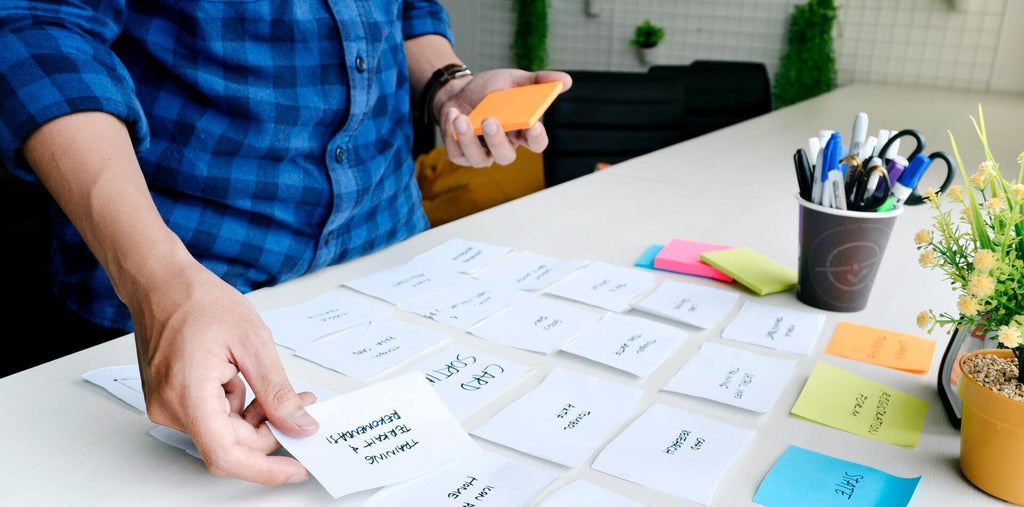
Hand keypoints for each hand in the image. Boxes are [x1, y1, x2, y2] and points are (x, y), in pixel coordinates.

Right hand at [132, 260, 318, 484]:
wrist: (160, 281)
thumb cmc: (198, 300)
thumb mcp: (254, 342)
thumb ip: (278, 391)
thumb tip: (299, 424)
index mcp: (188, 395)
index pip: (227, 455)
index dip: (265, 470)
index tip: (296, 469)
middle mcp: (170, 408)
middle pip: (229, 445)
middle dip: (270, 431)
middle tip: (302, 406)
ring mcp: (166, 405)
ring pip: (223, 432)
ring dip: (254, 417)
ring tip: (272, 385)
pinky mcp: (170, 399)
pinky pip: (211, 418)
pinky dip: (236, 407)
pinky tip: (244, 379)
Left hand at [434, 69, 570, 167]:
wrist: (460, 93)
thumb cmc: (490, 90)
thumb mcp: (514, 79)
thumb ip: (538, 81)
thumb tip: (565, 80)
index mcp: (521, 131)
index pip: (536, 143)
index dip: (537, 139)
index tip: (534, 126)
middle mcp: (502, 146)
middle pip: (506, 156)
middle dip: (497, 141)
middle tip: (490, 120)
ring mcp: (481, 153)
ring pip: (479, 159)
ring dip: (469, 140)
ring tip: (461, 118)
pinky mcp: (461, 154)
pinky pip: (457, 153)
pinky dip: (451, 134)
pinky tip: (452, 113)